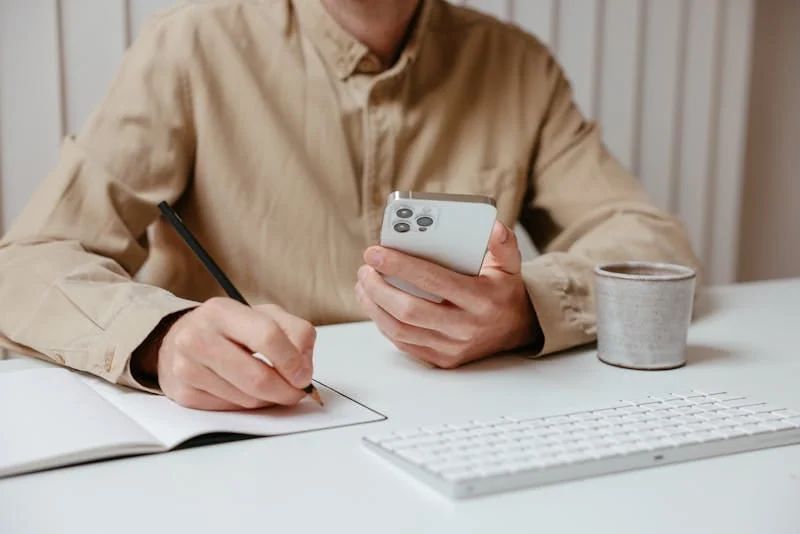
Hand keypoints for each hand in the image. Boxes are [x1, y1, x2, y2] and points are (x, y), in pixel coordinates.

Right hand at [133, 299, 315, 410]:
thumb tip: (304, 369)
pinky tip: (246, 391)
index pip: (268, 337)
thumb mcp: (264, 316)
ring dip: (269, 399)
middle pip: (257, 377)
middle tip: (297, 392)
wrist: (178, 339)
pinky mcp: (184, 394)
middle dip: (286, 391)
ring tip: (272, 387)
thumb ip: (295, 333)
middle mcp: (198, 338)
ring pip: (246, 399)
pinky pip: (230, 409)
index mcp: (221, 312)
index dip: (293, 361)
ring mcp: (187, 368)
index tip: (304, 375)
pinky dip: (247, 405)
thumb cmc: (228, 328)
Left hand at [355, 221, 539, 367]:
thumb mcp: (510, 264)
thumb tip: (494, 227)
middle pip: (409, 310)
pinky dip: (383, 323)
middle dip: (378, 288)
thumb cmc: (503, 290)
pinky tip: (375, 304)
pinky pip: (403, 344)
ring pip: (400, 330)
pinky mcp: (442, 360)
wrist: (518, 328)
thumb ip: (503, 243)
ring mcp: (452, 347)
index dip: (399, 265)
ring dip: (374, 306)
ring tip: (364, 284)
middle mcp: (465, 327)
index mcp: (480, 299)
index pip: (432, 280)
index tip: (374, 252)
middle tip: (365, 269)